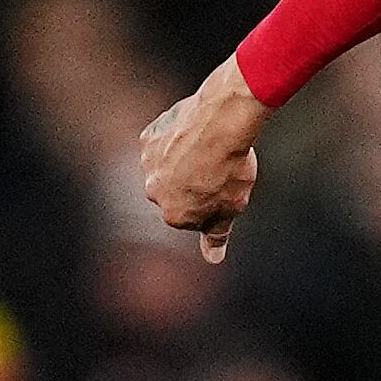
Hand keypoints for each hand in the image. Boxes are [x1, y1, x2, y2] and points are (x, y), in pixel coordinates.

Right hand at [140, 54, 266, 262]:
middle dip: (193, 183)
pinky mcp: (148, 139)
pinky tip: (194, 134)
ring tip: (209, 149)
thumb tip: (213, 258)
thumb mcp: (232, 207)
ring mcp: (148, 165)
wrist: (222, 123)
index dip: (211, 201)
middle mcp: (154, 193)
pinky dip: (175, 141)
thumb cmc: (231, 168)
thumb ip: (217, 234)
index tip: (224, 187)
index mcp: (174, 216)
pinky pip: (161, 145)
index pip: (192, 216)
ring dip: (183, 162)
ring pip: (166, 168)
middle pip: (175, 193)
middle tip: (217, 167)